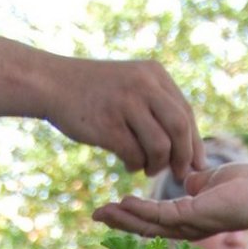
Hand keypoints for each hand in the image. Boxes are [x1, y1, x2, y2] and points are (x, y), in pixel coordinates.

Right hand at [43, 57, 205, 178]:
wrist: (52, 83)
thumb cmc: (94, 91)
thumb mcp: (131, 84)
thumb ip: (156, 103)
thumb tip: (186, 143)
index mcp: (154, 74)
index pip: (186, 112)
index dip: (194, 142)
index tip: (195, 163)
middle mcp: (144, 86)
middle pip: (180, 128)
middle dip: (183, 157)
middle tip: (180, 174)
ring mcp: (125, 105)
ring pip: (160, 146)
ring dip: (157, 165)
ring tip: (147, 168)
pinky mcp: (107, 125)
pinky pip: (134, 155)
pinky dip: (135, 165)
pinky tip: (129, 165)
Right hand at [92, 162, 247, 238]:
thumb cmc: (247, 186)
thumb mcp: (212, 180)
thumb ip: (195, 182)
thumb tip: (186, 179)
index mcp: (188, 218)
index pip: (153, 219)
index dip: (131, 214)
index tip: (111, 205)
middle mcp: (185, 228)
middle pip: (145, 227)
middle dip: (119, 222)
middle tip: (95, 215)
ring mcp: (188, 225)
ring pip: (147, 224)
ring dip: (123, 219)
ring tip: (100, 213)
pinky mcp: (192, 217)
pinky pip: (159, 214)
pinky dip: (140, 210)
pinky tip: (123, 201)